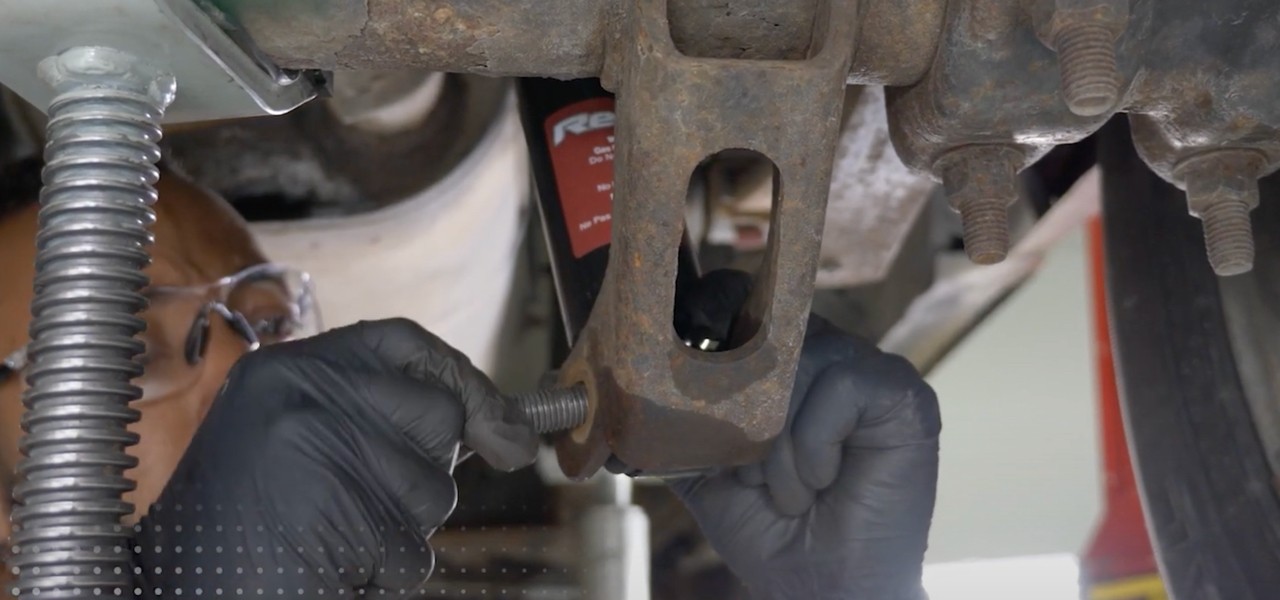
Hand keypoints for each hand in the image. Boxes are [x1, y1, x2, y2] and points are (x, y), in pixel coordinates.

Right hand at [132, 319, 537, 597]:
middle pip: (438, 414)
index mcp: (286, 370)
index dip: (460, 376)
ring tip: (332, 533)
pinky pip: (411, 546)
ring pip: (434, 487)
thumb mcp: (298, 441)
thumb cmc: (242, 524)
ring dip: (402, 526)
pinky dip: (385, 568)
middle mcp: (304, 395)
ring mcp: (321, 450)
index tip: (505, 426)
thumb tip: (512, 431)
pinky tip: (333, 564)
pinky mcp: (340, 510)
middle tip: (367, 498)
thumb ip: (384, 416)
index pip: (402, 342)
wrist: (174, 589)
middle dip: (427, 467)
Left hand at [670, 273, 940, 599]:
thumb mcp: (705, 471)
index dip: (712, 325)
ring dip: (780, 444)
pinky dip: (816, 446)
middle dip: (745, 410)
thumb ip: (675, 427)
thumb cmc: (773, 533)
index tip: (692, 375)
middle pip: (768, 328)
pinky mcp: (901, 392)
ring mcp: (866, 368)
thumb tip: (620, 396)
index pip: (741, 300)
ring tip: (794, 492)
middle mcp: (826, 353)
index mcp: (783, 364)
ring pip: (802, 360)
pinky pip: (840, 386)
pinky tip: (826, 482)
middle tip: (752, 472)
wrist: (821, 589)